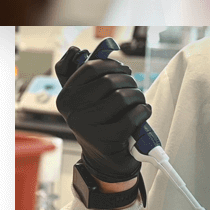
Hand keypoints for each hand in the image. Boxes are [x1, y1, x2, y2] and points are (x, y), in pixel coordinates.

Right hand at [55, 46, 151, 182]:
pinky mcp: (107, 141)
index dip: (112, 64)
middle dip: (129, 80)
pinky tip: (144, 112)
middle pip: (109, 81)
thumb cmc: (98, 121)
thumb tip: (75, 49)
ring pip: (122, 97)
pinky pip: (132, 116)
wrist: (104, 159)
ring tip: (139, 100)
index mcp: (66, 98)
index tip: (123, 69)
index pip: (91, 68)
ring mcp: (89, 128)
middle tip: (134, 87)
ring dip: (138, 95)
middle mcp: (73, 112)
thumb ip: (79, 73)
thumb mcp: (84, 99)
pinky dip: (144, 111)